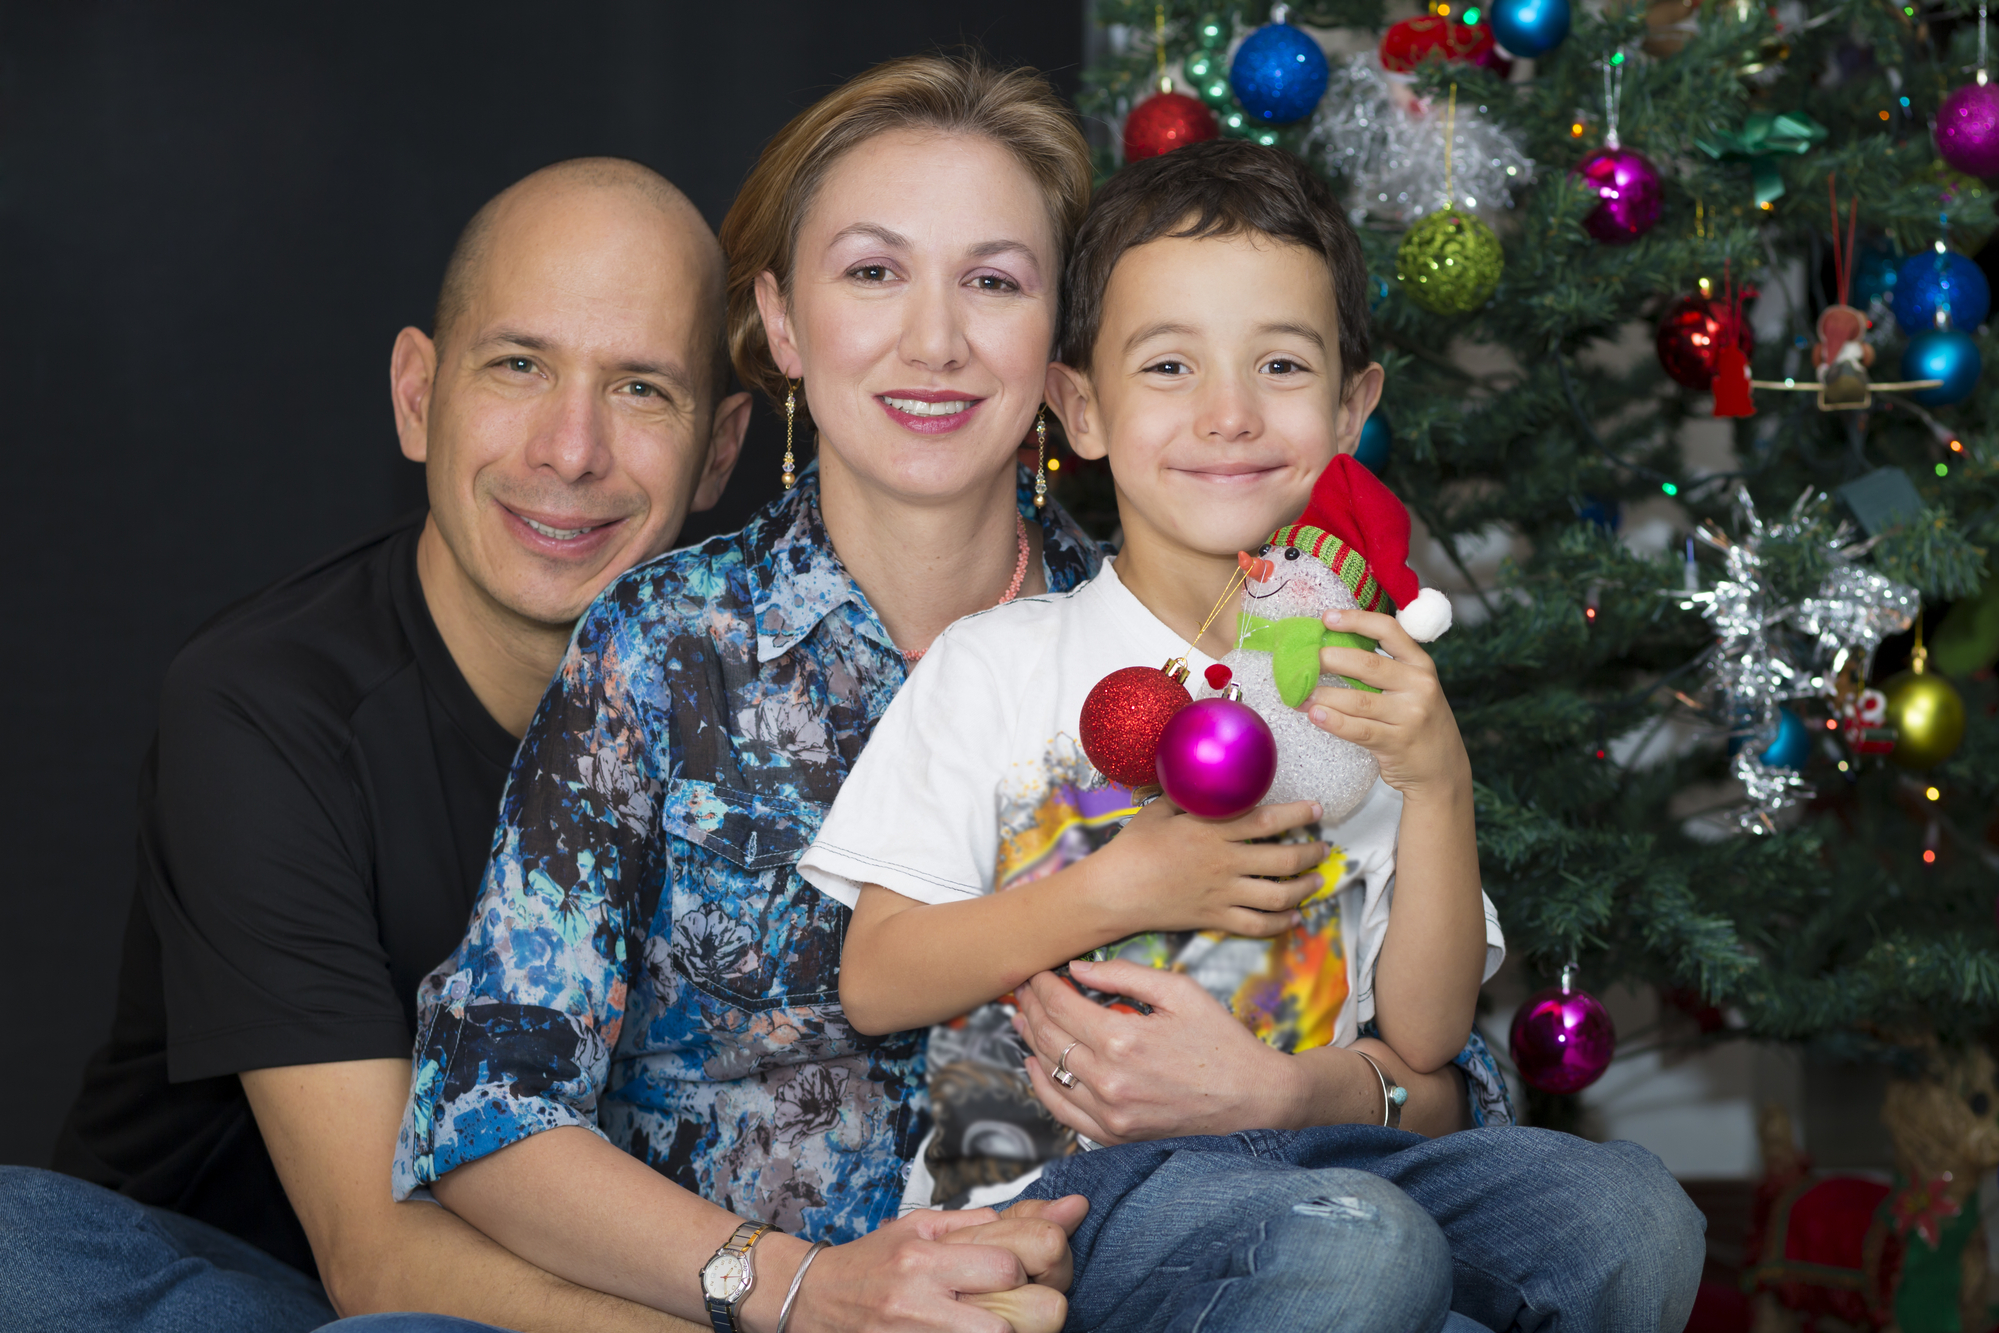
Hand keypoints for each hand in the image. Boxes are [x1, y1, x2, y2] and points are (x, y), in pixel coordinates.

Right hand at [788, 1199, 1081, 1332]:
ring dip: (1018, 1329)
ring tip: (1000, 1317)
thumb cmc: (876, 1263)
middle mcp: (924, 1297)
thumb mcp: (927, 1228)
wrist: (812, 1302)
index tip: (1033, 1261)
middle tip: (1024, 1297)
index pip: (1021, 1258)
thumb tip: (1071, 1208)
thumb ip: (997, 1222)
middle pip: (1037, 1312)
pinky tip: (979, 1325)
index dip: (1043, 1259)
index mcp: (929, 1254)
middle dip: (1041, 1304)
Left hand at [1010, 958, 1306, 1143]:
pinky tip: (1035, 1065)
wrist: (1256, 1102)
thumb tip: (1078, 968)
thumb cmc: (1223, 1043)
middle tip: (1024, 990)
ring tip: (1023, 1019)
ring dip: (1030, 1041)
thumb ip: (1125, 976)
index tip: (1039, 972)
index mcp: (1123, 1039)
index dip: (1043, 985)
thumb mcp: (1180, 992)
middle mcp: (1109, 1080)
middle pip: (1048, 1037)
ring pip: (1048, 1072)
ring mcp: (1109, 1113)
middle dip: (1031, 1007)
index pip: (1060, 1006)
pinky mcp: (1114, 1135)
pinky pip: (1061, 1110)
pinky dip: (1041, 1085)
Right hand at [1087, 797, 1326, 939]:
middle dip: (1312, 853)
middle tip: (1323, 847)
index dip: (1299, 814)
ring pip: (1278, 895)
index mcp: (1212, 831)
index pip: (1268, 820)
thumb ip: (1188, 796)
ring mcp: (1222, 894)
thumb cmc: (1132, 847)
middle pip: (1284, 859)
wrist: (1115, 892)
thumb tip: (1204, 778)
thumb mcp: (1159, 810)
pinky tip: (1293, 917)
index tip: (1317, 809)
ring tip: (1316, 881)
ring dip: (1305, 888)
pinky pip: (1257, 925)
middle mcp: (1224, 863)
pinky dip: (1280, 923)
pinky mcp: (1215, 919)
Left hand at [1307, 608, 1469, 798]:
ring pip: (1359, 700)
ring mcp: (1411, 715)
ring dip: (1323, 695)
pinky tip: (1315, 715)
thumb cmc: (1418, 722)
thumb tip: (1332, 649)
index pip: (1388, 630)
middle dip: (1330, 659)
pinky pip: (1359, 730)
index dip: (1356, 620)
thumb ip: (1385, 670)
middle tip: (1303, 660)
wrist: (1443, 769)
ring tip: (1298, 693)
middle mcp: (1419, 686)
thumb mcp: (1414, 688)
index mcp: (1421, 665)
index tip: (1327, 618)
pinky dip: (1334, 721)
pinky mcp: (1398, 743)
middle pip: (1368, 664)